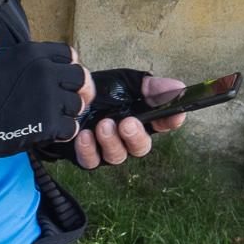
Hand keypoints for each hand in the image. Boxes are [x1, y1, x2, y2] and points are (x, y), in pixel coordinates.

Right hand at [0, 41, 88, 158]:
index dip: (69, 67)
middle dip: (78, 90)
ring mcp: (49, 98)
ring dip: (68, 113)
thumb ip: (31, 59)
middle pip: (81, 78)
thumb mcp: (4, 59)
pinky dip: (63, 132)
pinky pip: (71, 128)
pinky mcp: (49, 124)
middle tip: (70, 99)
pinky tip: (49, 131)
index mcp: (35, 54)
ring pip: (78, 105)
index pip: (69, 55)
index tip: (65, 78)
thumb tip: (50, 61)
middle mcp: (46, 72)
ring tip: (51, 117)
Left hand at [71, 69, 186, 169]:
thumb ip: (150, 87)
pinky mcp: (86, 155)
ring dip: (111, 141)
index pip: (164, 123)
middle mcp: (127, 138)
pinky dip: (89, 150)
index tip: (176, 114)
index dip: (171, 121)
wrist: (65, 95)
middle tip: (128, 124)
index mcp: (142, 119)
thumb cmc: (100, 91)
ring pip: (117, 156)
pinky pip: (91, 161)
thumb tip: (178, 88)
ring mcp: (108, 148)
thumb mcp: (126, 82)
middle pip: (141, 147)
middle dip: (136, 136)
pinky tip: (85, 136)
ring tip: (103, 125)